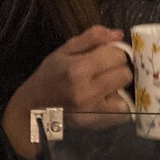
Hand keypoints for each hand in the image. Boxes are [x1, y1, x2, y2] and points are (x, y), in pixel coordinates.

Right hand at [1, 25, 132, 156]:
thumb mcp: (64, 51)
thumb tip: (118, 35)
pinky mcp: (96, 124)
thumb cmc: (48, 76)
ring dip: (118, 88)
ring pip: (127, 94)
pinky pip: (123, 113)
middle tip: (105, 71)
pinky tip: (106, 101)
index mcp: (78, 68)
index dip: (114, 52)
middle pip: (125, 74)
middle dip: (118, 69)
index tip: (106, 55)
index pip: (117, 55)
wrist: (33, 108)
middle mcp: (87, 91)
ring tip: (105, 86)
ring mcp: (93, 110)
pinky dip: (118, 106)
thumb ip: (92, 38)